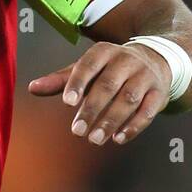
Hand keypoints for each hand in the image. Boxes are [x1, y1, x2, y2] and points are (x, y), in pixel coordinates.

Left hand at [28, 41, 171, 145]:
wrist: (157, 58)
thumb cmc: (111, 68)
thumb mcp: (88, 68)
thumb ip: (62, 80)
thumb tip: (32, 88)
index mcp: (105, 52)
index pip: (89, 64)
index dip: (78, 82)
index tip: (67, 102)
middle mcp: (127, 60)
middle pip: (109, 85)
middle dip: (92, 109)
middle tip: (77, 131)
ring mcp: (146, 76)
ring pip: (129, 99)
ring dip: (111, 120)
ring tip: (94, 139)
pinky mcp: (159, 93)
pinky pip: (148, 111)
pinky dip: (134, 126)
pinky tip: (118, 139)